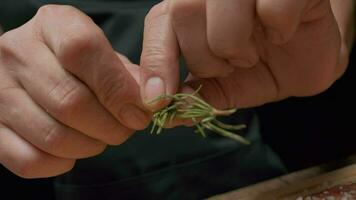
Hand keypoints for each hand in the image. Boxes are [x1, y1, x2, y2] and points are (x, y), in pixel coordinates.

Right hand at [0, 5, 149, 177]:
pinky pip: (30, 161)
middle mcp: (17, 53)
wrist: (31, 66)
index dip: (118, 89)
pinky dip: (61, 163)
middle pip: (70, 101)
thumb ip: (126, 75)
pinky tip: (72, 151)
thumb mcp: (103, 54)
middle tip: (125, 129)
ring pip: (53, 136)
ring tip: (101, 138)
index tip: (139, 112)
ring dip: (90, 146)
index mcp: (53, 25)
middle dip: (111, 127)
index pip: (83, 50)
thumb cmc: (77, 62)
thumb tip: (146, 103)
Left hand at [140, 0, 346, 109]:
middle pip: (184, 12)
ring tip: (252, 54)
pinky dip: (279, 29)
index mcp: (191, 10)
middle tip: (230, 67)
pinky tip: (282, 34)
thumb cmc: (259, 69)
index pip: (159, 23)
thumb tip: (168, 115)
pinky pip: (272, 6)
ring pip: (222, 6)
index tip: (158, 100)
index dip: (155, 62)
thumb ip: (195, 96)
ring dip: (237, 46)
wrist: (305, 61)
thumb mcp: (222, 89)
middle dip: (205, 58)